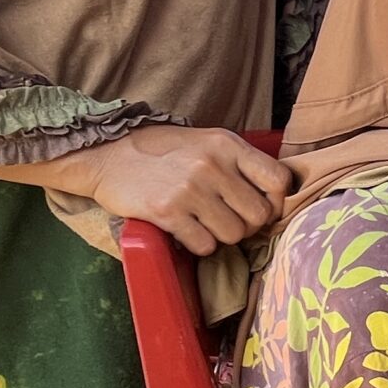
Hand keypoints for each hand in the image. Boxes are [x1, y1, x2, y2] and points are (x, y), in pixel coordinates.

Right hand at [76, 125, 291, 256]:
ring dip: (223, 236)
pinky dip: (200, 245)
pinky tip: (188, 231)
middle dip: (249, 225)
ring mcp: (190, 190)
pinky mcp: (167, 213)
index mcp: (227, 145)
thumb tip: (277, 193)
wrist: (108, 155)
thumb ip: (240, 162)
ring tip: (206, 224)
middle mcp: (212, 166)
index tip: (262, 205)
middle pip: (259, 214)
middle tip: (230, 220)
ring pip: (234, 234)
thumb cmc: (164, 151)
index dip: (277, 200)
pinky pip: (205, 245)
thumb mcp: (207, 141)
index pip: (278, 179)